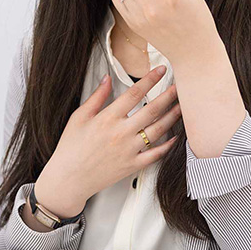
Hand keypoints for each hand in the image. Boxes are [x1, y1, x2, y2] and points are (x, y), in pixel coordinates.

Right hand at [33, 66, 180, 217]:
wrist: (69, 179)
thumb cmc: (70, 148)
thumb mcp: (78, 117)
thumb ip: (96, 97)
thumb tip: (107, 78)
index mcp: (107, 118)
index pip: (134, 93)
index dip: (150, 79)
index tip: (161, 70)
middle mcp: (121, 133)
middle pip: (152, 110)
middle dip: (168, 96)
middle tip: (180, 86)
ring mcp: (129, 150)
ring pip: (158, 130)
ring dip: (172, 117)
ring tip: (181, 107)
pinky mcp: (133, 165)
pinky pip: (156, 154)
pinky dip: (168, 145)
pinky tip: (175, 136)